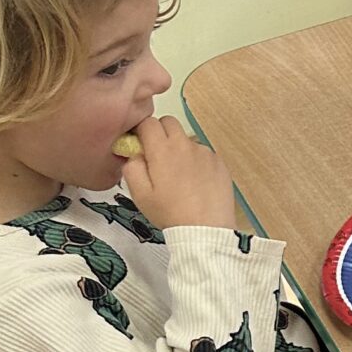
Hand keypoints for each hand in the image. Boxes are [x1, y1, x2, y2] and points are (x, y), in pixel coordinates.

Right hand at [122, 116, 237, 232]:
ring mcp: (205, 152)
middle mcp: (185, 144)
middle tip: (156, 157)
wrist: (205, 228)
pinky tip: (195, 183)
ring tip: (178, 176)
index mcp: (163, 150)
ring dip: (179, 148)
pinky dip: (196, 161)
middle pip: (169, 122)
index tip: (139, 146)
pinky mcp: (219, 162)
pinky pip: (203, 153)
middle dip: (159, 133)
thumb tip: (133, 154)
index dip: (140, 132)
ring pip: (186, 139)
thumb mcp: (140, 194)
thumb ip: (131, 168)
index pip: (147, 122)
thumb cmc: (170, 212)